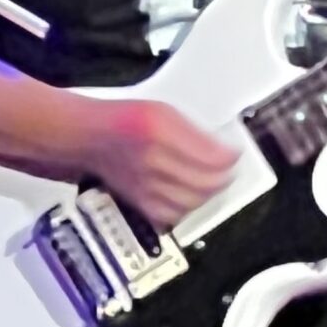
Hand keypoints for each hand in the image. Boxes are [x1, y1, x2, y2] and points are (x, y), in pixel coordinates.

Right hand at [79, 99, 237, 230]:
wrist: (91, 139)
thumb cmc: (125, 121)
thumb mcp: (163, 111)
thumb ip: (194, 130)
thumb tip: (222, 149)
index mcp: (160, 130)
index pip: (213, 156)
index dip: (231, 157)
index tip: (234, 153)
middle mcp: (153, 159)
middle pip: (208, 182)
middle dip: (225, 176)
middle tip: (228, 169)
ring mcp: (146, 186)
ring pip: (194, 201)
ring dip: (209, 193)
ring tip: (212, 182)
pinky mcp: (140, 204)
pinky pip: (174, 215)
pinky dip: (187, 208)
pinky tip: (190, 196)